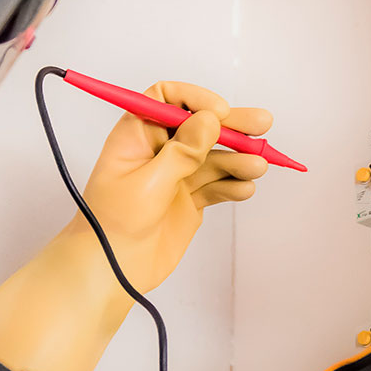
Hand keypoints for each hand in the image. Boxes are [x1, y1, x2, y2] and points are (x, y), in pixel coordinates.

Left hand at [74, 80, 271, 292]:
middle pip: (200, 126)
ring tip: (257, 167)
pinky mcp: (189, 200)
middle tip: (262, 124)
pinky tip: (244, 188)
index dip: (195, 100)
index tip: (220, 112)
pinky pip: (217, 185)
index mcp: (137, 136)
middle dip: (232, 126)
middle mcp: (158, 151)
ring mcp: (175, 176)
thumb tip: (210, 119)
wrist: (109, 272)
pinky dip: (233, 185)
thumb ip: (182, 152)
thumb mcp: (148, 183)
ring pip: (214, 158)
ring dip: (238, 160)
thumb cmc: (111, 224)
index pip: (167, 99)